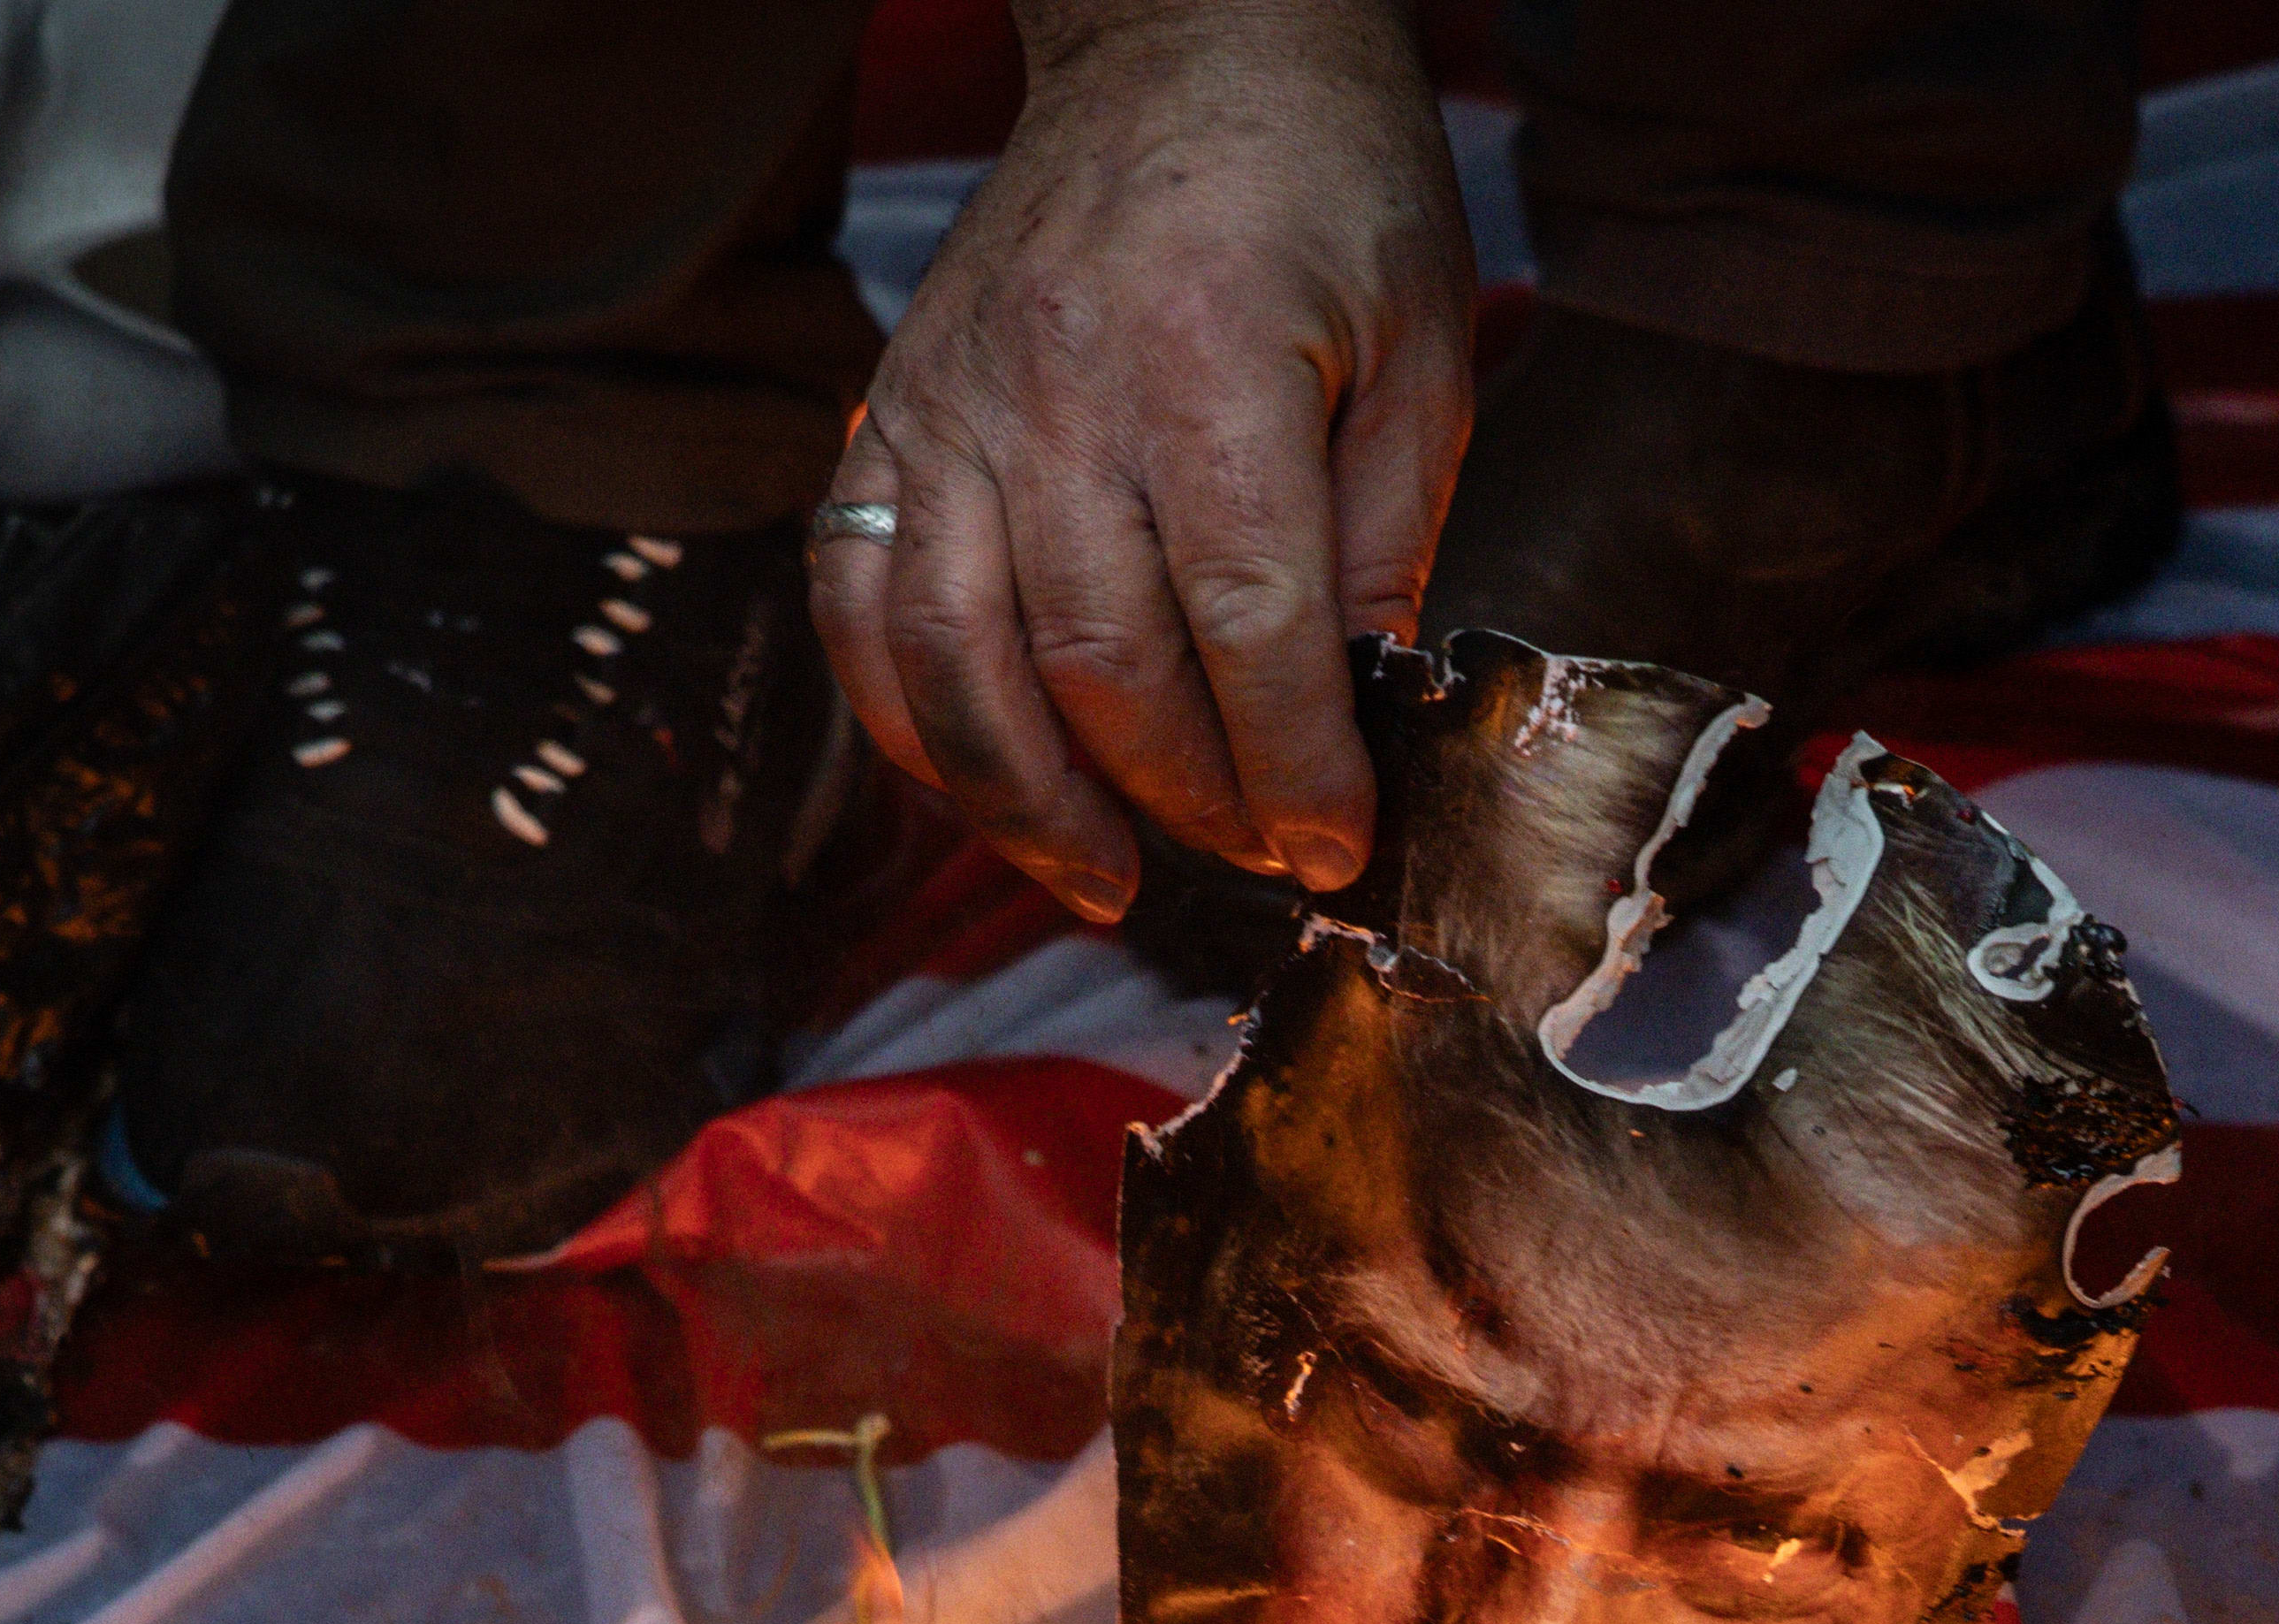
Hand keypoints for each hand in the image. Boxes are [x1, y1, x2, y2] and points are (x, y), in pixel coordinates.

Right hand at [811, 0, 1471, 914]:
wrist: (1188, 37)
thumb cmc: (1328, 184)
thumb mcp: (1421, 349)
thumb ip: (1389, 535)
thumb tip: (1361, 713)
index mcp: (1209, 363)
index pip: (1246, 623)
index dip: (1292, 763)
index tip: (1333, 847)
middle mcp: (1058, 389)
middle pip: (1101, 663)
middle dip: (1187, 798)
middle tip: (1257, 856)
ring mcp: (953, 403)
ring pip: (957, 657)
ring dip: (1031, 802)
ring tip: (1108, 883)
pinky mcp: (894, 412)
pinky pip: (857, 597)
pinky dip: (907, 719)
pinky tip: (982, 788)